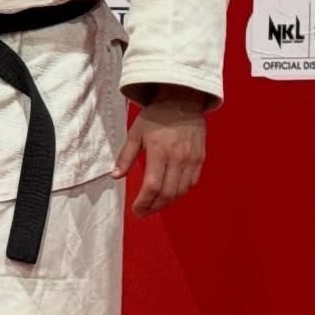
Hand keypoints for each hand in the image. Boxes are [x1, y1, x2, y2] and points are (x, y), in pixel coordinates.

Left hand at [111, 85, 206, 217]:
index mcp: (159, 151)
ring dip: (167, 203)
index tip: (136, 210)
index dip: (144, 202)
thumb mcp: (135, 133)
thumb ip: (125, 157)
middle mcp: (178, 158)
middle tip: (143, 213)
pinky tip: (170, 195)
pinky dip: (180, 193)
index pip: (152, 186)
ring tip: (154, 207)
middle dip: (154, 207)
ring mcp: (191, 160)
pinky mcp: (200, 160)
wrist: (182, 101)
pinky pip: (191, 183)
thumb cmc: (156, 116)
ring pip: (181, 191)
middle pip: (167, 193)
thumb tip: (115, 176)